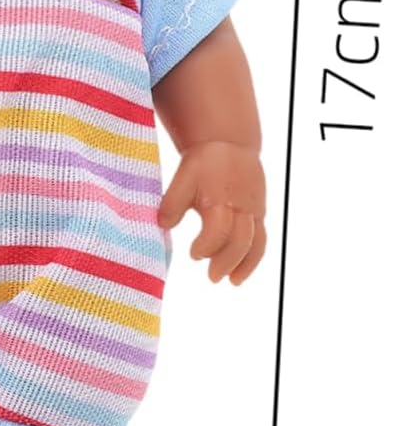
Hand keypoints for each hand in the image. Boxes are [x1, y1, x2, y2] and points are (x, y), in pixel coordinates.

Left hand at [157, 140, 265, 284]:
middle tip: (211, 276)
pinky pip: (261, 240)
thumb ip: (173, 202)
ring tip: (231, 281)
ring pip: (255, 243)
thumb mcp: (184, 177)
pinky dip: (254, 259)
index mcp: (219, 197)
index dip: (206, 246)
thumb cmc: (203, 163)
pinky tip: (241, 273)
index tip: (192, 253)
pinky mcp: (260, 213)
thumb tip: (162, 225)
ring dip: (244, 265)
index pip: (217, 230)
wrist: (230, 143)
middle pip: (239, 241)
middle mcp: (240, 205)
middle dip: (225, 261)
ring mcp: (253, 210)